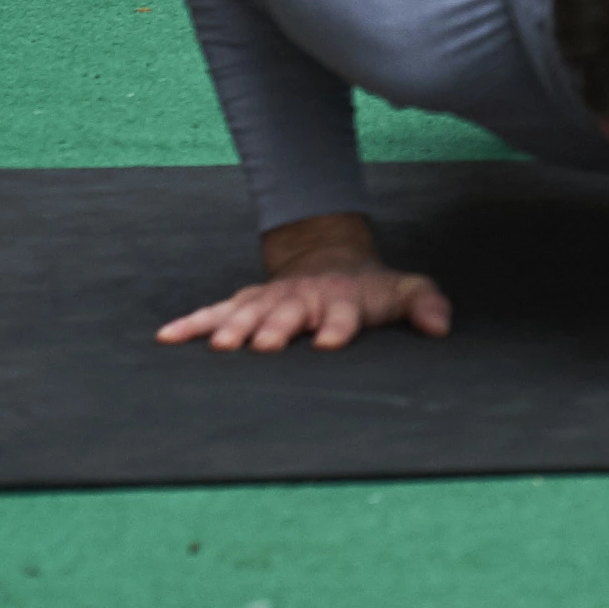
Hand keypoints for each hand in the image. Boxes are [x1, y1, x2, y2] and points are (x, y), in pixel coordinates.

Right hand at [155, 216, 449, 353]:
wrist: (331, 262)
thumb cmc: (369, 291)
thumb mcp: (403, 292)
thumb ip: (424, 305)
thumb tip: (441, 328)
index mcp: (341, 301)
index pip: (342, 315)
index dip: (337, 328)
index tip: (329, 344)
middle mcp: (302, 299)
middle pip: (288, 313)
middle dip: (275, 328)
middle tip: (263, 345)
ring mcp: (269, 300)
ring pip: (247, 312)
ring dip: (232, 327)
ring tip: (216, 346)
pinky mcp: (243, 304)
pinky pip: (214, 311)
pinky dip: (191, 323)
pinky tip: (167, 337)